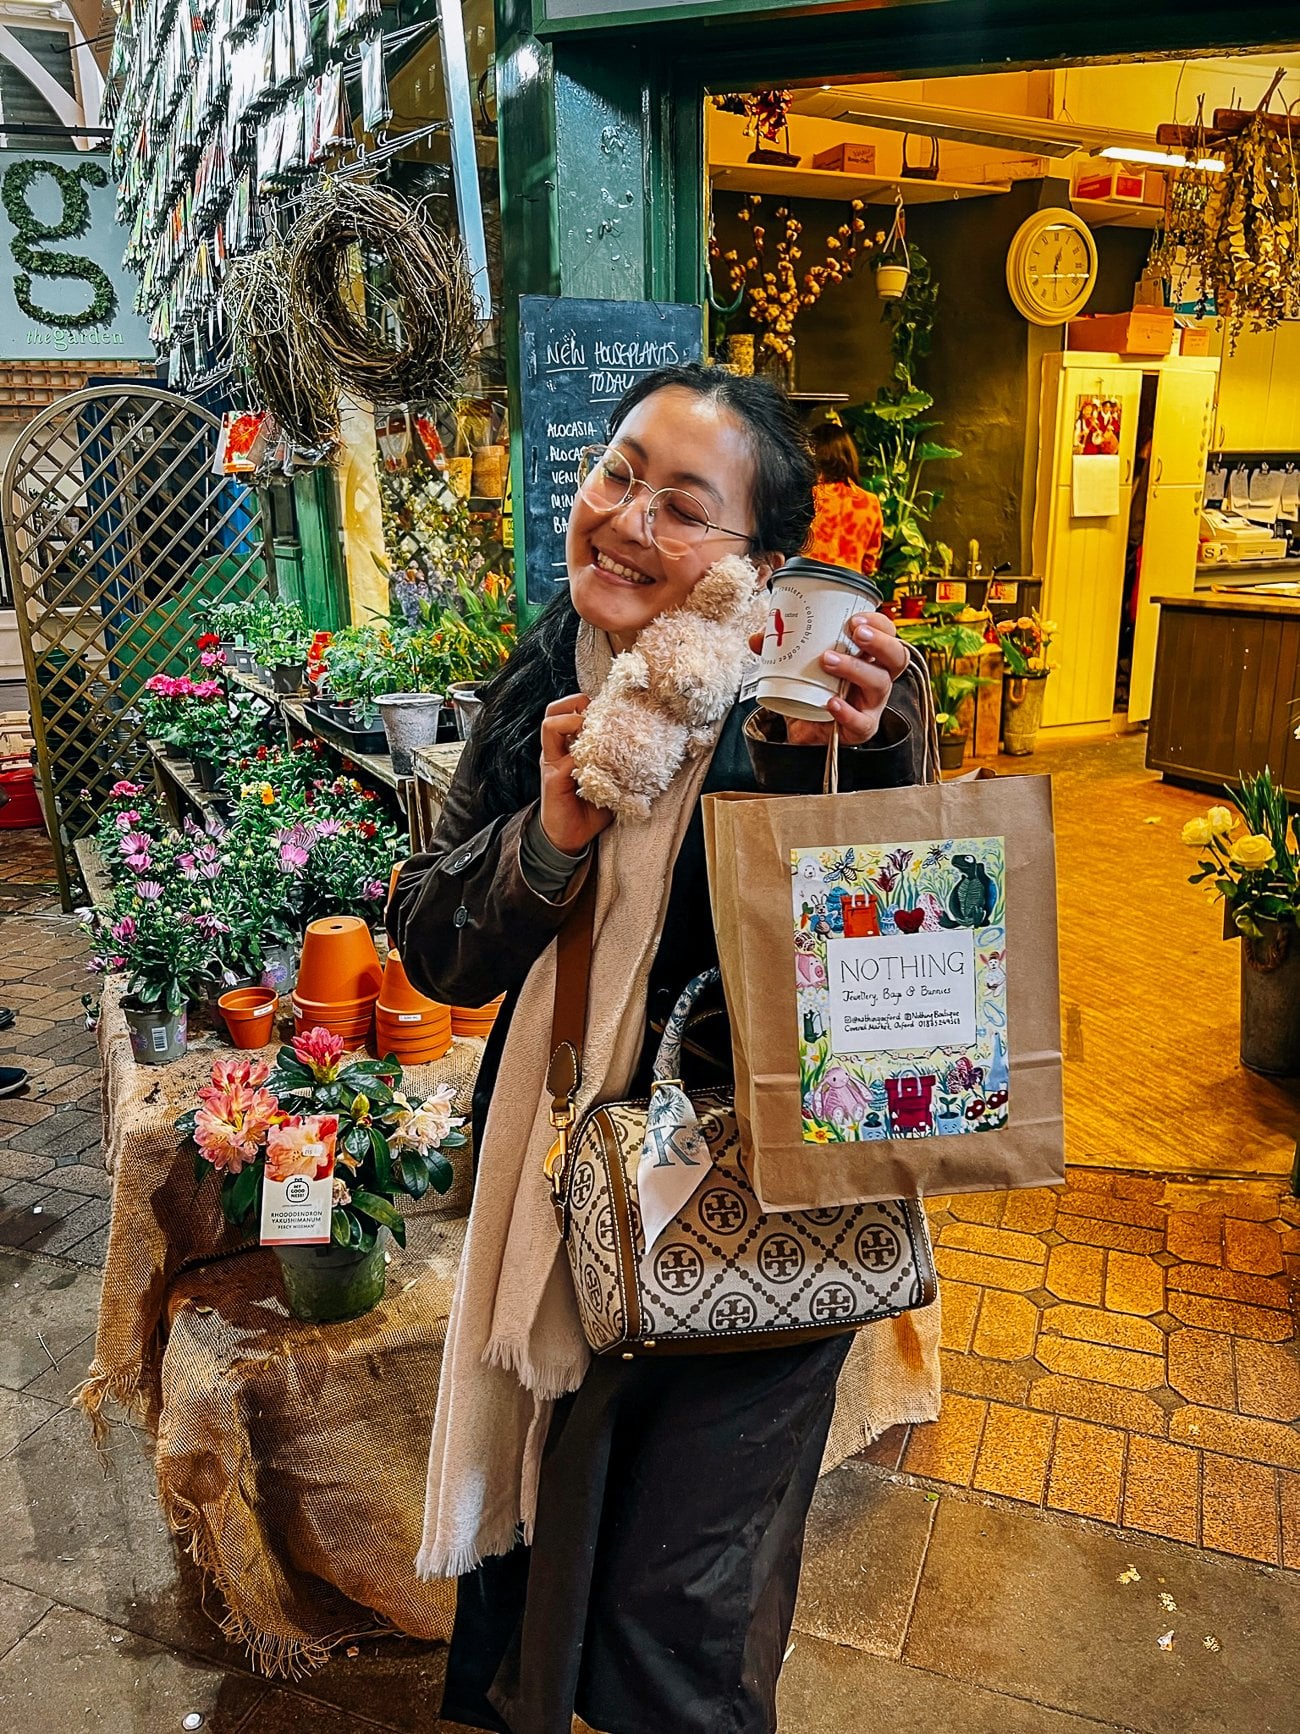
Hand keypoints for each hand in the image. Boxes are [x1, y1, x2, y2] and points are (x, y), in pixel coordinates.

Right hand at [539, 695, 613, 854]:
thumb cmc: (591, 807)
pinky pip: (565, 759)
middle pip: (554, 710)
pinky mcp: (553, 779)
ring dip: (573, 722)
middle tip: (596, 715)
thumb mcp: (609, 778)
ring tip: (590, 734)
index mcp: (569, 746)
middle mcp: (557, 750)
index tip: (609, 711)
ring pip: (550, 725)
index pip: (569, 710)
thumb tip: (649, 748)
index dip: (586, 703)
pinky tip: (601, 768)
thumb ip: (619, 762)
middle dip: (575, 704)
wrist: (571, 836)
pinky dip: (584, 758)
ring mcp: (552, 762)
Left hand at [749, 612, 910, 744]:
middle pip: (897, 656)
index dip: (878, 624)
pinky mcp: (861, 728)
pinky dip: (847, 711)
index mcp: (868, 656)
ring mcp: (872, 704)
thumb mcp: (796, 664)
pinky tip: (831, 702)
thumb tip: (759, 639)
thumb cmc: (812, 690)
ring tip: (827, 660)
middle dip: (880, 641)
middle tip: (855, 633)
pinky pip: (862, 722)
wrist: (804, 730)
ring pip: (880, 684)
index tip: (855, 618)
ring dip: (855, 668)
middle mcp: (877, 678)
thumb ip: (779, 648)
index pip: (888, 634)